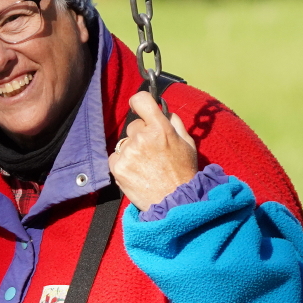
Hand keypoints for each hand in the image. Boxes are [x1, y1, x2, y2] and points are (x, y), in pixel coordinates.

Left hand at [108, 91, 199, 209]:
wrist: (175, 202)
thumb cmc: (184, 173)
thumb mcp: (188, 143)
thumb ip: (175, 122)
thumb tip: (162, 109)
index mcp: (160, 128)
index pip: (141, 100)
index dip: (139, 102)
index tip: (139, 107)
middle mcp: (142, 138)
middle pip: (133, 126)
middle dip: (140, 135)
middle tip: (152, 152)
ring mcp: (128, 153)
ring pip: (124, 143)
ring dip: (131, 150)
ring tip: (146, 166)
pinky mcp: (118, 168)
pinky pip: (115, 157)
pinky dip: (123, 163)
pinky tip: (136, 172)